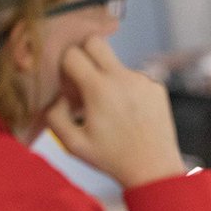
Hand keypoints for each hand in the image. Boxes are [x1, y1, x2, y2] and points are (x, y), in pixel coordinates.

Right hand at [46, 36, 185, 188]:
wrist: (154, 168)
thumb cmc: (111, 158)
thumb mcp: (72, 144)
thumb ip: (54, 115)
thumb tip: (57, 95)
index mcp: (99, 89)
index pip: (73, 54)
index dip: (64, 66)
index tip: (67, 84)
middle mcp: (123, 78)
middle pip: (96, 42)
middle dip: (84, 54)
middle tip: (82, 79)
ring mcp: (143, 80)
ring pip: (116, 63)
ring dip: (107, 77)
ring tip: (109, 109)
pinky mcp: (156, 86)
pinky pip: (134, 77)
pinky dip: (126, 88)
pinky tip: (128, 113)